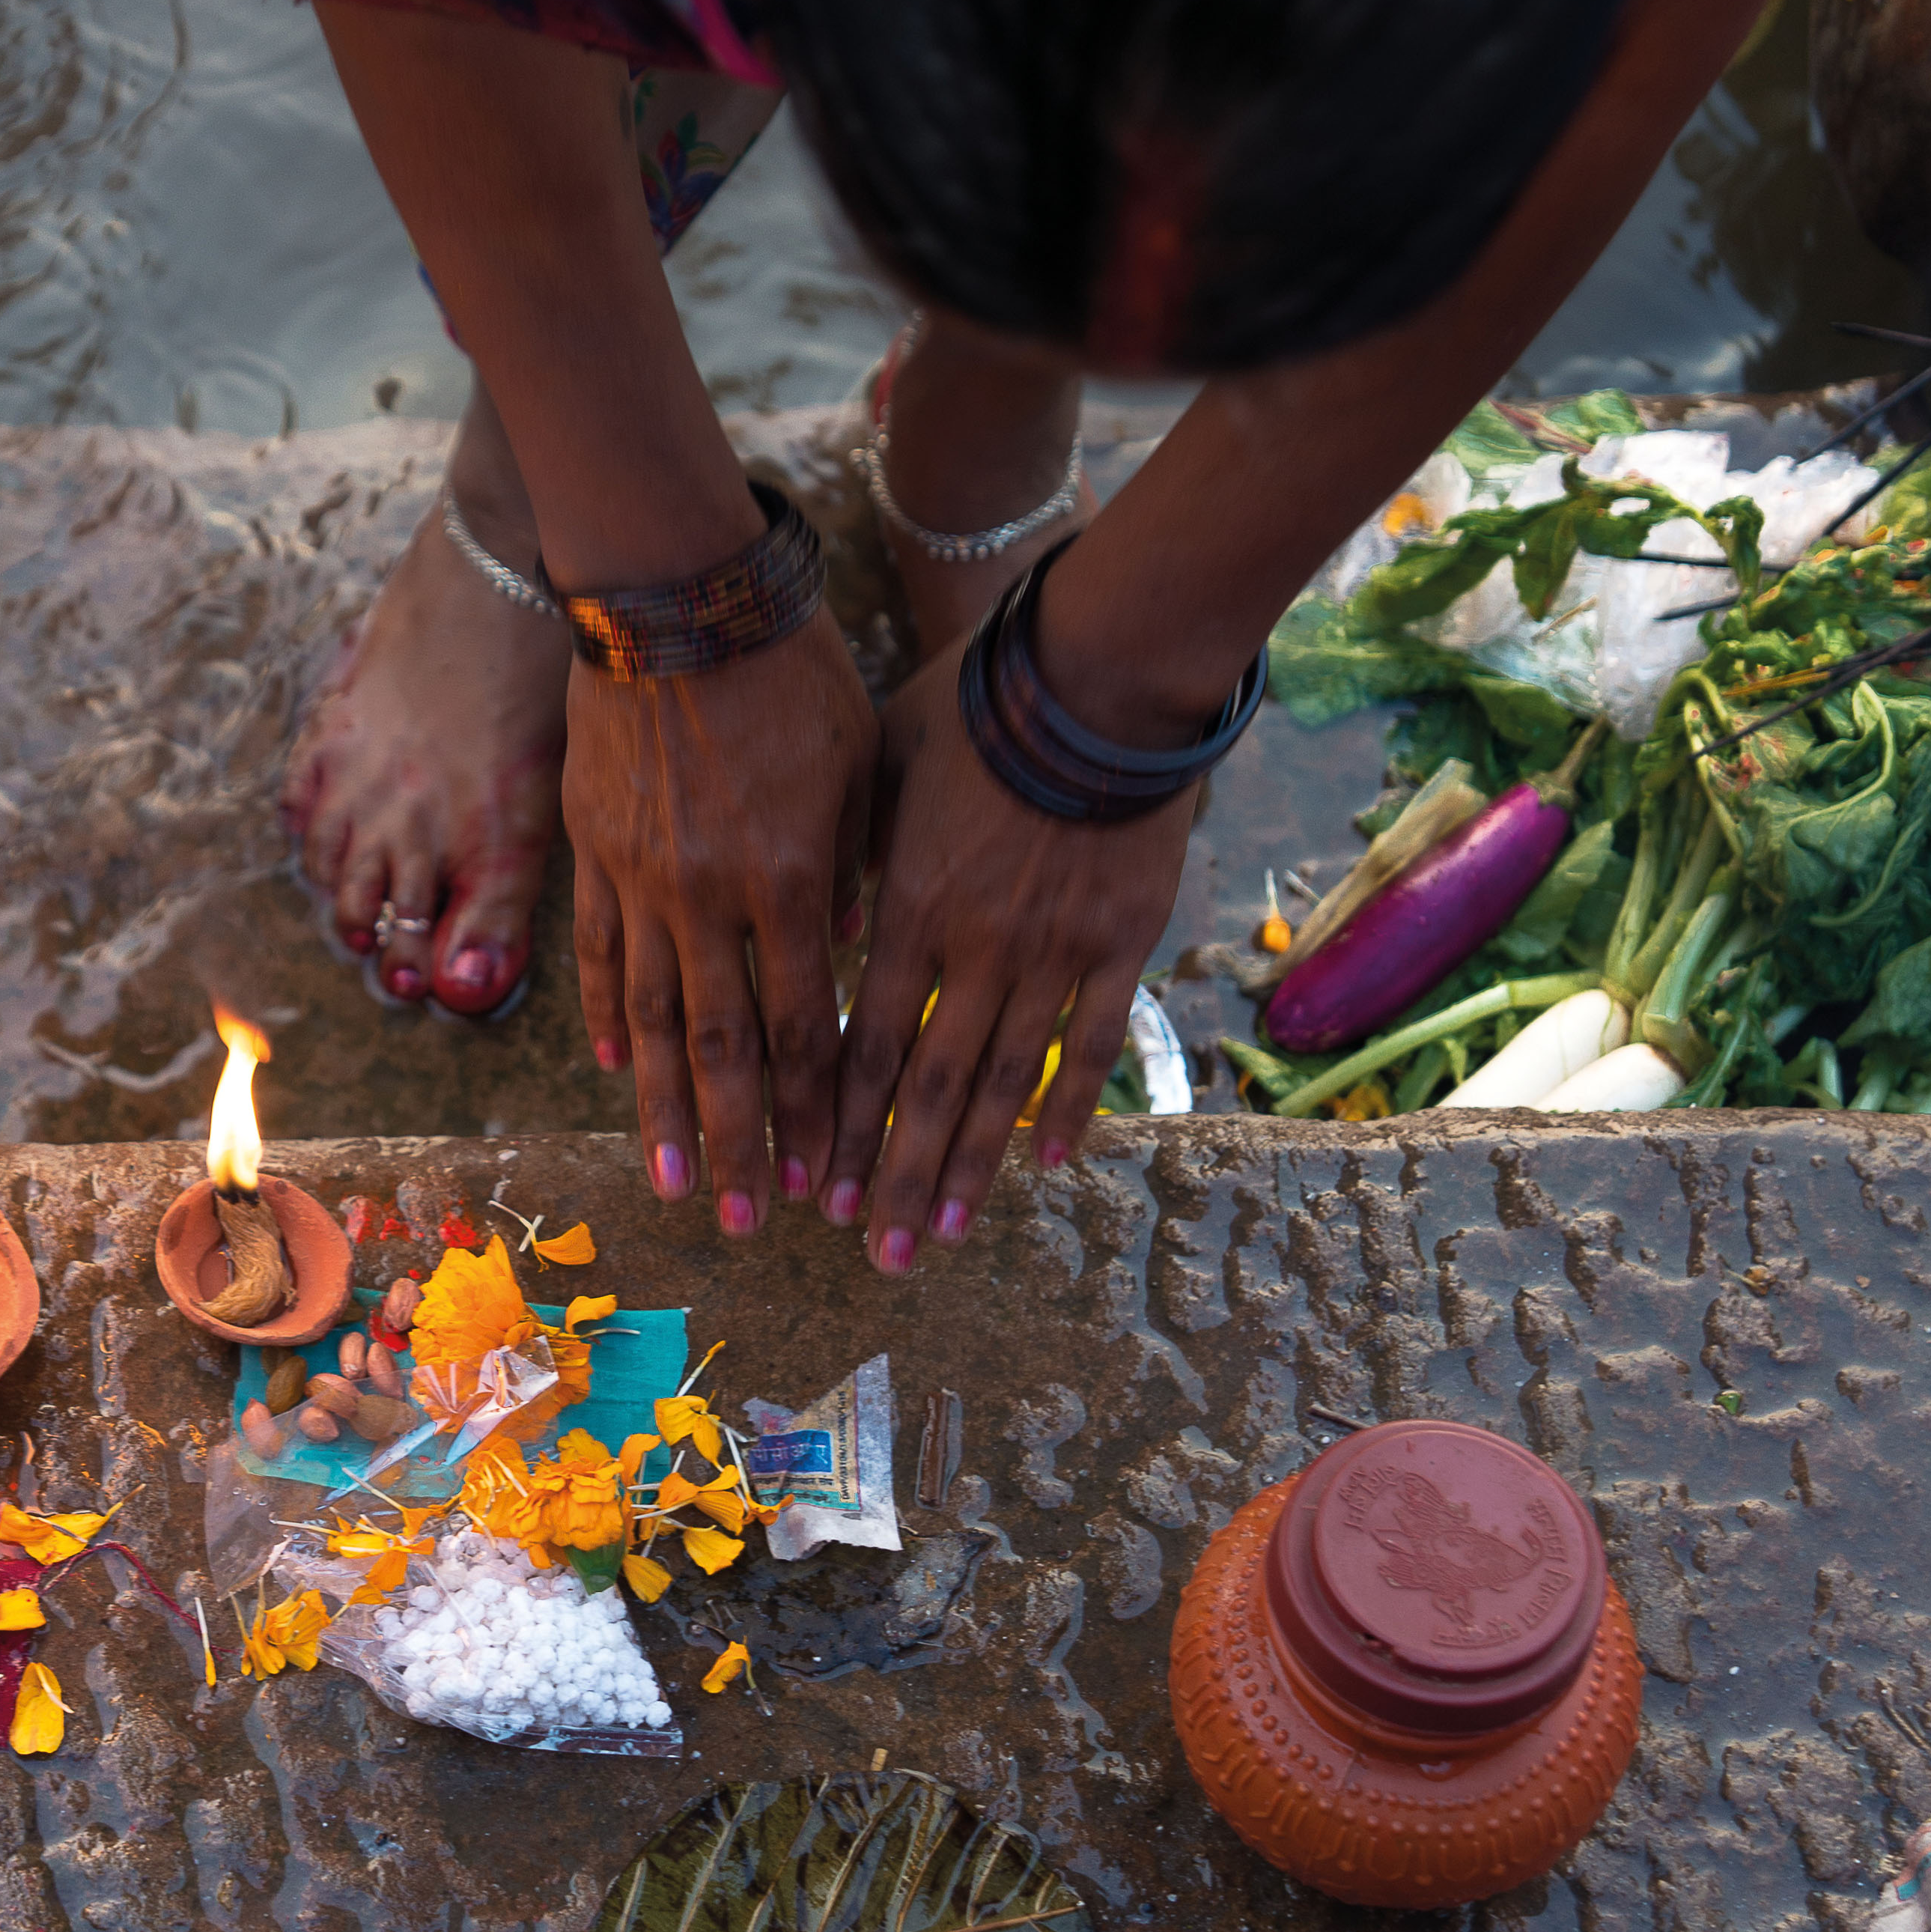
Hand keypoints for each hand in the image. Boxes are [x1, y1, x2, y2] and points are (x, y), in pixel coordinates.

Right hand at [568, 615, 875, 1236]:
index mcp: (793, 876)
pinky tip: (611, 1073)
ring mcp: (640, 877)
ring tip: (674, 1182)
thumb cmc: (792, 669)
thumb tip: (850, 954)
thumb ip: (851, 870)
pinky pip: (596, 954)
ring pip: (649, 1019)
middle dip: (742, 1142)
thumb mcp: (856, 768)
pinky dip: (604, 1020)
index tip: (829, 1177)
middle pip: (724, 1046)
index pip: (808, 1023)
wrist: (678, 595)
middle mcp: (711, 894)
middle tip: (752, 1224)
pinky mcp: (592, 850)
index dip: (818, 1109)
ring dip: (664, 1111)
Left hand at [824, 634, 1190, 1270]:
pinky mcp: (1119, 942)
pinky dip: (1067, 1105)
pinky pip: (1090, 1041)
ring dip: (971, 1167)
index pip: (858, 1045)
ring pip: (1003, 1082)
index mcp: (905, 910)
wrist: (1090, 678)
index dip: (837, 1126)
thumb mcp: (873, 772)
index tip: (811, 1192)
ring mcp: (1051, 952)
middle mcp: (973, 949)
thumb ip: (848, 860)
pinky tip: (1049, 1162)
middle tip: (871, 1253)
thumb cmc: (967, 708)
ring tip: (944, 1238)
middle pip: (926, 1088)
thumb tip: (818, 932)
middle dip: (895, 1178)